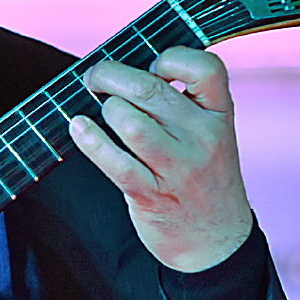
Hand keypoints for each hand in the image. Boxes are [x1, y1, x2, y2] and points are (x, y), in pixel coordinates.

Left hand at [68, 48, 253, 271]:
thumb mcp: (210, 133)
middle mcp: (203, 137)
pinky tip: (79, 127)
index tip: (150, 67)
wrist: (217, 241)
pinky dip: (90, 140)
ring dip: (105, 110)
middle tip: (95, 77)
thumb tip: (124, 69)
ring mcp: (178, 168)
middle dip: (110, 75)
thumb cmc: (203, 177)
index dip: (169, 58)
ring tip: (99, 111)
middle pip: (149, 89)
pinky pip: (115, 162)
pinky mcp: (152, 195)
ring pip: (129, 121)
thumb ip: (182, 101)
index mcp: (220, 114)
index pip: (204, 66)